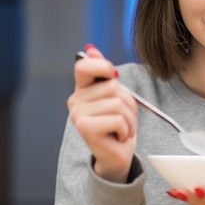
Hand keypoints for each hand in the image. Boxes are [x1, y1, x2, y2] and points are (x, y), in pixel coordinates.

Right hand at [67, 44, 137, 182]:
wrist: (116, 155)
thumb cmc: (117, 124)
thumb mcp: (114, 96)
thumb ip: (103, 73)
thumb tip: (90, 49)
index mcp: (82, 89)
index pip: (85, 65)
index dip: (103, 67)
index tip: (113, 78)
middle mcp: (75, 101)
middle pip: (113, 87)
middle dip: (128, 103)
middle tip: (122, 119)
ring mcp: (78, 115)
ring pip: (118, 104)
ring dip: (129, 119)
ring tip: (122, 129)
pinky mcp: (86, 129)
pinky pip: (118, 119)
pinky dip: (126, 129)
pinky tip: (118, 137)